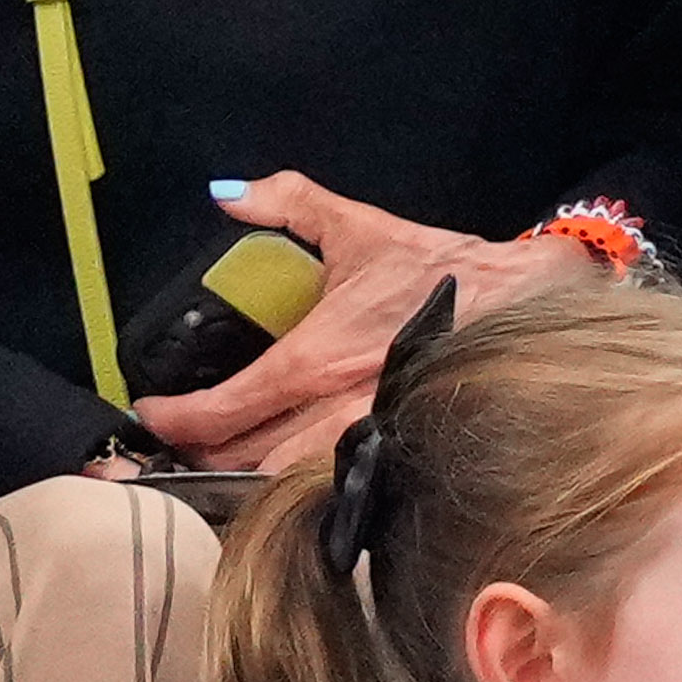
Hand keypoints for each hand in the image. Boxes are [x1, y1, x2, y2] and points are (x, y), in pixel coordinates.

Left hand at [123, 171, 562, 473]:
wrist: (529, 305)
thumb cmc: (447, 273)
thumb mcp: (361, 228)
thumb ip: (290, 202)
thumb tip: (231, 195)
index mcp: (314, 359)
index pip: (225, 408)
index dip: (176, 418)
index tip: (152, 412)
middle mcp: (336, 412)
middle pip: (244, 459)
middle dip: (202, 454)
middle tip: (179, 440)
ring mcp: (370, 442)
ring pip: (286, 484)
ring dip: (246, 478)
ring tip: (223, 461)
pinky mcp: (401, 458)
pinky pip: (334, 485)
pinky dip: (300, 487)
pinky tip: (284, 474)